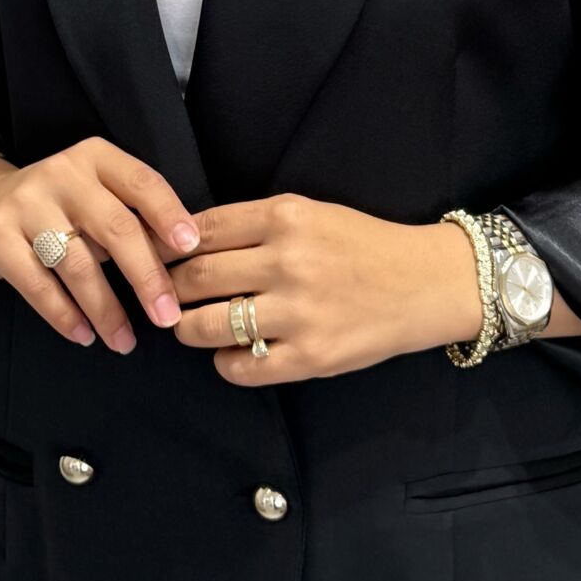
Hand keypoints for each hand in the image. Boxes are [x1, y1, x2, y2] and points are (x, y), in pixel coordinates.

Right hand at [0, 136, 200, 354]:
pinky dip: (64, 315)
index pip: (141, 182)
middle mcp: (62, 172)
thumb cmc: (57, 208)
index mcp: (95, 157)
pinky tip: (84, 335)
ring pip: (78, 263)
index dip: (169, 214)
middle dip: (146, 276)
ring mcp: (25, 203)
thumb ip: (130, 217)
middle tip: (167, 316)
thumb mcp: (93, 196)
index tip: (191, 248)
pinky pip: (38, 284)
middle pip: (116, 227)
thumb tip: (181, 259)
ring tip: (124, 341)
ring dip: (106, 310)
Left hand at [165, 192, 485, 385]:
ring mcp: (299, 313)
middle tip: (163, 294)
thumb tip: (188, 241)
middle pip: (197, 276)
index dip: (170, 245)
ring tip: (188, 325)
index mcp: (287, 217)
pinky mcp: (310, 358)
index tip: (156, 255)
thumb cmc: (363, 245)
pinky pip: (241, 367)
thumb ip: (255, 224)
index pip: (202, 229)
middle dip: (170, 287)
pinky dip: (224, 362)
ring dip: (188, 328)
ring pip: (208, 325)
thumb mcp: (310, 213)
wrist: (424, 284)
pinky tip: (231, 353)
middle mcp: (288, 262)